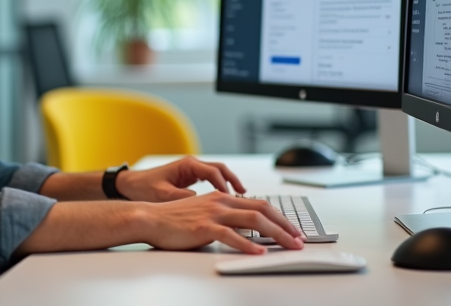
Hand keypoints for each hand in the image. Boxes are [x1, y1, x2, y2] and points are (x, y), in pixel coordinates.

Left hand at [117, 156, 246, 201]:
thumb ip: (182, 198)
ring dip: (228, 183)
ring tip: (240, 195)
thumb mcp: (163, 195)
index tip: (231, 199)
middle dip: (232, 180)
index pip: (213, 172)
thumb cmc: (143, 188)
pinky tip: (224, 198)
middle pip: (219, 168)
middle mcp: (191, 164)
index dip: (224, 186)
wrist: (129, 185)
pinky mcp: (188, 177)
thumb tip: (200, 203)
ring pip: (216, 173)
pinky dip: (219, 186)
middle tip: (243, 193)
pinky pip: (209, 179)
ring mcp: (190, 170)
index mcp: (187, 165)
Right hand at [139, 192, 303, 253]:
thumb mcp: (203, 212)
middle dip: (285, 225)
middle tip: (299, 239)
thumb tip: (243, 229)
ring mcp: (214, 214)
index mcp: (222, 197)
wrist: (151, 217)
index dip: (279, 216)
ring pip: (253, 221)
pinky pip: (232, 236)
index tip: (292, 229)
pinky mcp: (205, 228)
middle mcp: (221, 201)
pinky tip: (259, 252)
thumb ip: (223, 217)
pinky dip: (248, 245)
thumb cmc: (174, 219)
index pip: (259, 204)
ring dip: (276, 234)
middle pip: (262, 210)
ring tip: (289, 245)